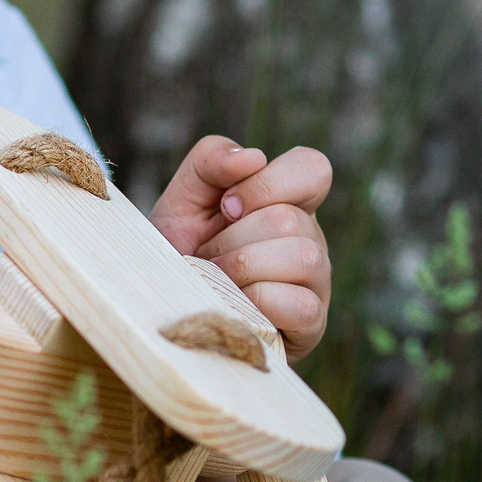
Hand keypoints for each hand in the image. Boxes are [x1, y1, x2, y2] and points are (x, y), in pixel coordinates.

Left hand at [151, 136, 333, 359]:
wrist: (165, 304)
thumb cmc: (180, 248)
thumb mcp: (185, 196)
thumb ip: (212, 159)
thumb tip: (252, 158)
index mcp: (290, 201)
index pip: (313, 168)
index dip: (265, 185)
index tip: (227, 206)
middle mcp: (310, 237)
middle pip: (290, 220)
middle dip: (232, 238)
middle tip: (208, 255)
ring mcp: (317, 281)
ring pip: (302, 257)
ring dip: (242, 268)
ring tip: (217, 280)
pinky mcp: (312, 323)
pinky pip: (301, 305)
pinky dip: (257, 303)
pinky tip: (236, 305)